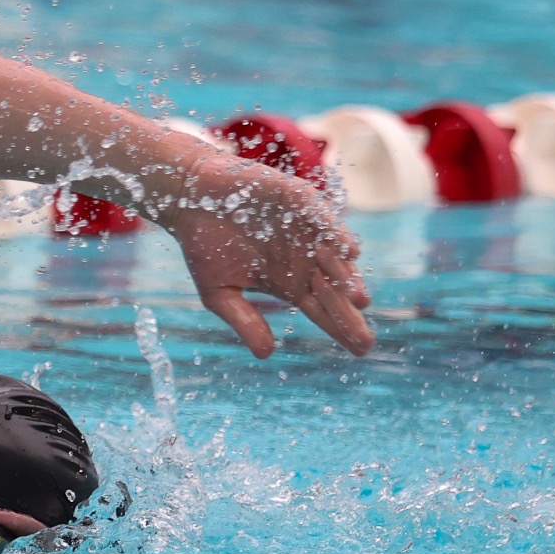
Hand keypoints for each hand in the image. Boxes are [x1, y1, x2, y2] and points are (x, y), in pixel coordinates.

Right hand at [163, 153, 373, 357]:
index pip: (321, 309)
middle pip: (334, 290)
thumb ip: (244, 320)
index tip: (359, 350)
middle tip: (365, 339)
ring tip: (358, 299)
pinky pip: (323, 218)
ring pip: (334, 257)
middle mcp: (303, 258)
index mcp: (288, 281)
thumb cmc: (203, 244)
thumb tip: (267, 354)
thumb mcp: (218, 292)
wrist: (189, 199)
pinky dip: (336, 233)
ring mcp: (304, 230)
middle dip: (349, 313)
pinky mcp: (299, 201)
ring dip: (348, 277)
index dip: (340, 328)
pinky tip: (350, 251)